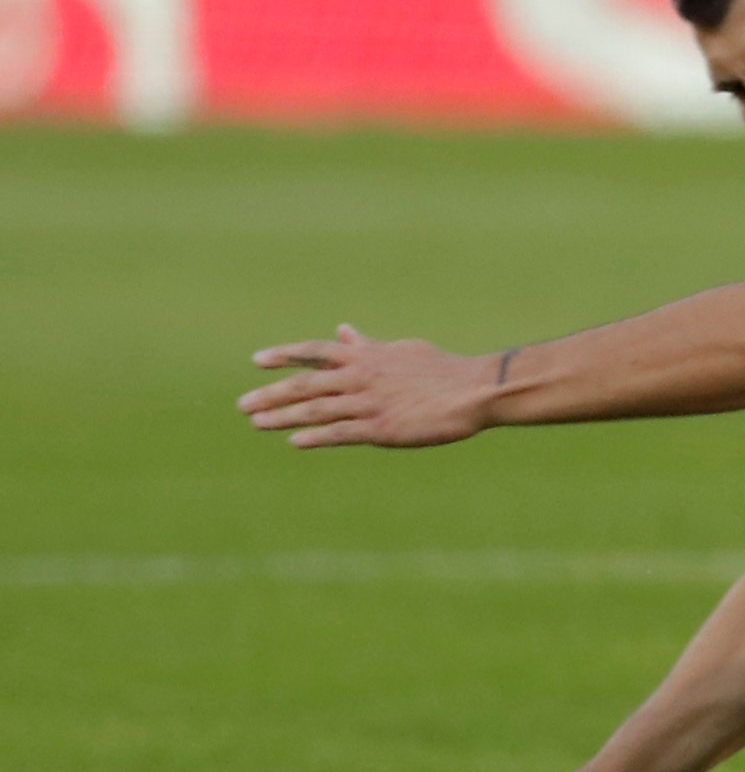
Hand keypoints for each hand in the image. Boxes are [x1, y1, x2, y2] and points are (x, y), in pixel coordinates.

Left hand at [241, 326, 497, 448]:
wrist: (474, 390)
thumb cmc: (441, 369)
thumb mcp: (401, 350)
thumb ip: (368, 345)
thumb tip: (344, 330)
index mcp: (366, 356)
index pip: (316, 351)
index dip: (285, 355)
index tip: (257, 360)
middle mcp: (361, 376)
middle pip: (306, 384)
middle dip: (271, 394)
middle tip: (242, 404)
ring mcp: (369, 402)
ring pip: (315, 409)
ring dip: (282, 417)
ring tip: (256, 423)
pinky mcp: (381, 427)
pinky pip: (340, 433)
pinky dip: (315, 437)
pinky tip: (295, 441)